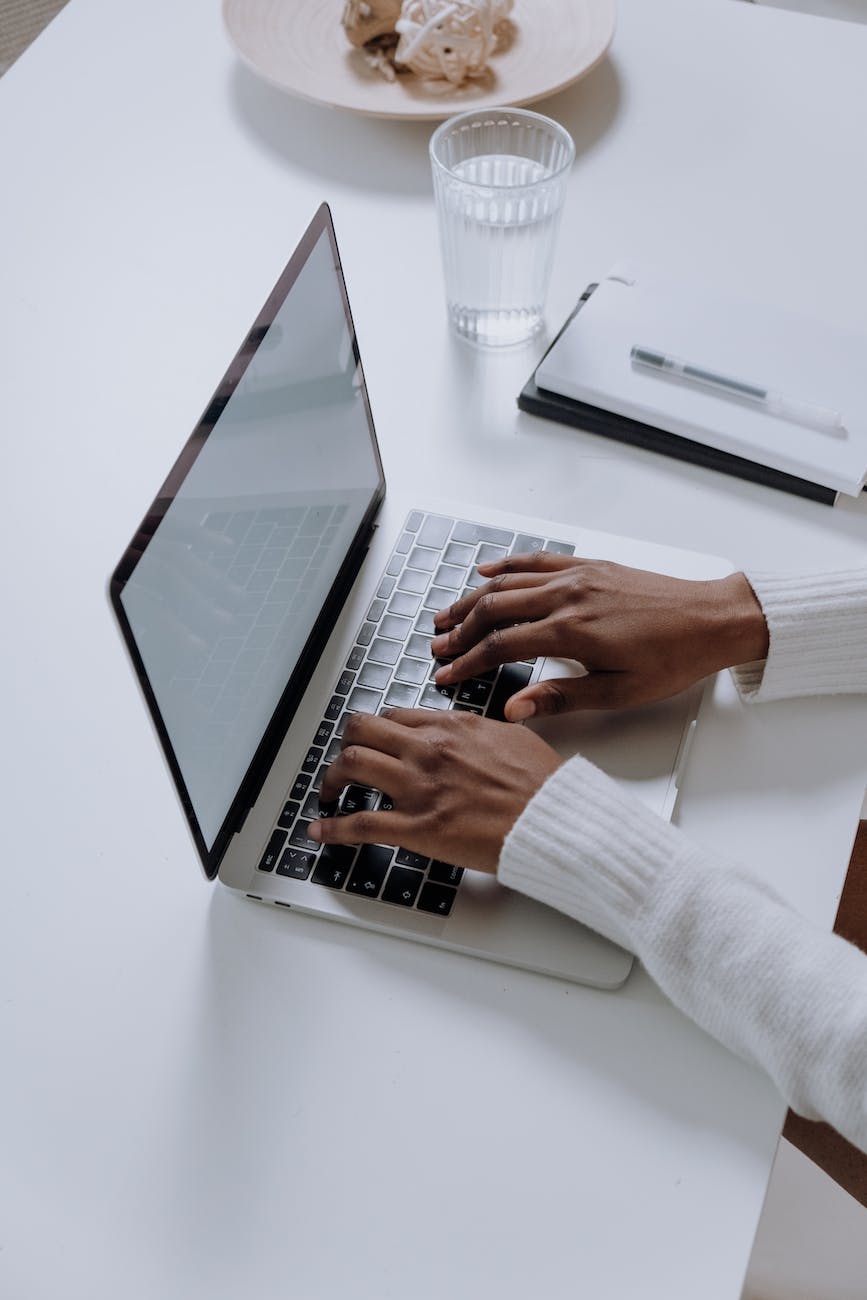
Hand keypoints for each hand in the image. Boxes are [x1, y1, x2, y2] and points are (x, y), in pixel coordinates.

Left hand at [308, 708, 561, 873]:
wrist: (553, 819)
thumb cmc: (542, 784)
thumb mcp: (511, 736)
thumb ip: (478, 731)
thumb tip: (465, 732)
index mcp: (451, 727)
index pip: (394, 716)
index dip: (375, 729)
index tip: (371, 742)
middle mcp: (428, 750)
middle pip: (361, 730)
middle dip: (345, 744)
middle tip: (343, 763)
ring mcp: (419, 787)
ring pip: (352, 765)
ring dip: (333, 779)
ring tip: (330, 793)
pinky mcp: (417, 827)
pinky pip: (361, 824)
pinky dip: (332, 828)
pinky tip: (320, 831)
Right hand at [430, 554, 768, 718]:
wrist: (713, 619)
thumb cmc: (674, 658)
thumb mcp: (618, 693)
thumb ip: (560, 699)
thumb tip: (514, 710)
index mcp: (572, 633)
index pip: (500, 647)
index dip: (467, 663)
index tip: (447, 675)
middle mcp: (568, 597)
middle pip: (494, 609)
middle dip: (459, 630)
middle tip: (437, 647)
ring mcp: (577, 576)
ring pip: (507, 582)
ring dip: (472, 598)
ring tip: (447, 615)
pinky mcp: (590, 566)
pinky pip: (536, 561)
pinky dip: (505, 565)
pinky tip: (486, 570)